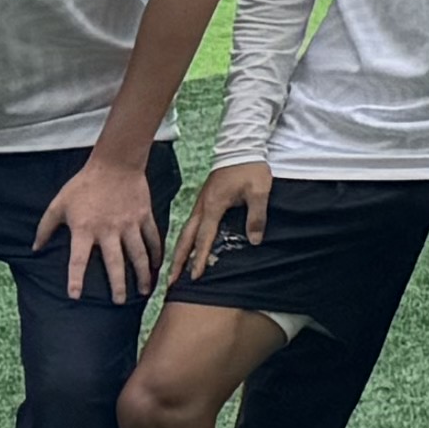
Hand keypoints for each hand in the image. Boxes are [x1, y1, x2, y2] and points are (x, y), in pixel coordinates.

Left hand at [42, 152, 164, 303]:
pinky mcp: (144, 216)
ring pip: (139, 254)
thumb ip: (45, 227)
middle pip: (115, 263)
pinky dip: (156, 252)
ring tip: (145, 290)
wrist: (116, 162)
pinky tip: (157, 265)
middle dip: (118, 285)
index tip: (75, 296)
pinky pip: (152, 238)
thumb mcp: (59, 204)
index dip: (75, 279)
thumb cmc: (84, 184)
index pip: (78, 260)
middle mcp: (108, 231)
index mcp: (85, 229)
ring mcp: (129, 224)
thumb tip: (34, 248)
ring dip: (142, 274)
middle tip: (119, 302)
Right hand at [171, 160, 274, 278]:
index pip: (204, 238)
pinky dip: (185, 239)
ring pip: (186, 232)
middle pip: (186, 238)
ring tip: (173, 268)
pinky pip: (191, 224)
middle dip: (178, 260)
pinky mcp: (204, 200)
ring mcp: (201, 203)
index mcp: (213, 206)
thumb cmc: (251, 168)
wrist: (242, 146)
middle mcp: (202, 207)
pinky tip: (186, 246)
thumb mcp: (259, 191)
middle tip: (170, 281)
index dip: (200, 259)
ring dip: (179, 251)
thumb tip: (254, 241)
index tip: (194, 277)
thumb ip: (257, 216)